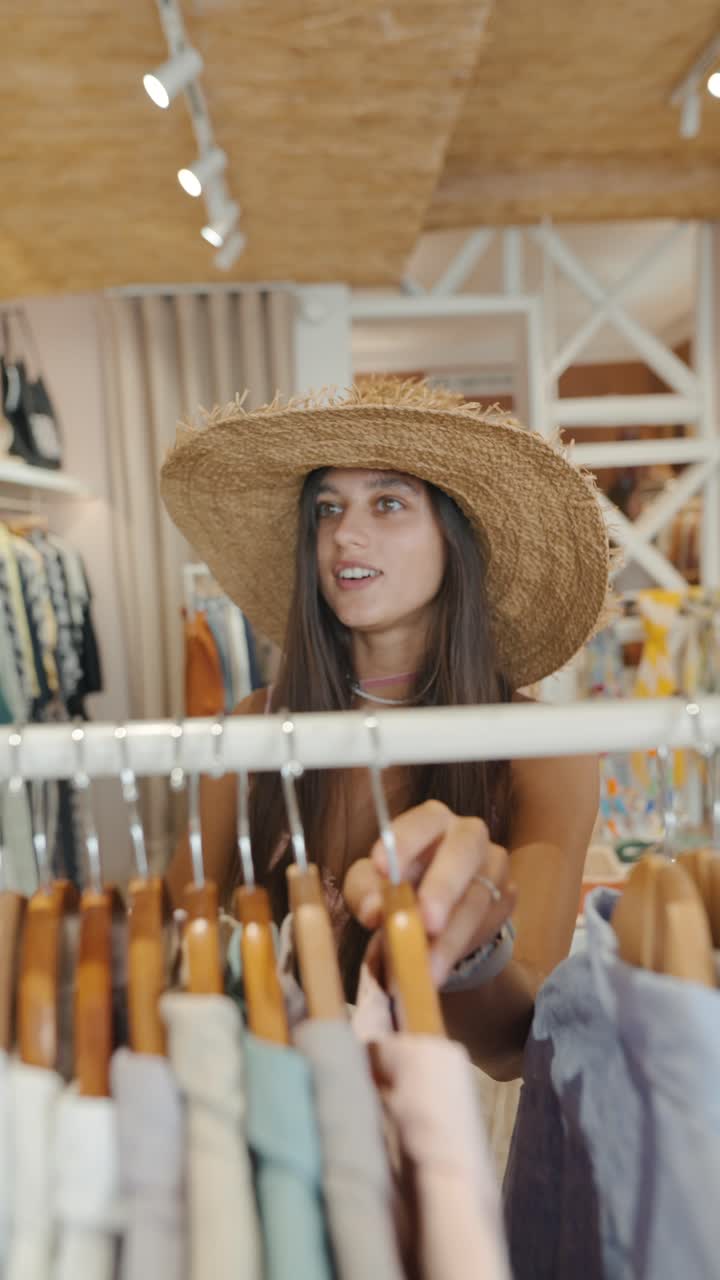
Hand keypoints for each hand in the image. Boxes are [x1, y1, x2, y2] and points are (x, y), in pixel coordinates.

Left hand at [343, 799, 515, 985]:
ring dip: (451, 938)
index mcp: (432, 821)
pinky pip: (489, 923)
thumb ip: (365, 892)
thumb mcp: (370, 884)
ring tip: (425, 969)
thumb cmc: (398, 886)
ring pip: (478, 898)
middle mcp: (469, 835)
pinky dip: (461, 949)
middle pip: (464, 851)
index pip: (423, 820)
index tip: (382, 869)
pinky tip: (439, 968)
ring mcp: (493, 865)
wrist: (434, 910)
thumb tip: (374, 911)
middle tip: (427, 923)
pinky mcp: (506, 897)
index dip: (404, 842)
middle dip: (444, 888)